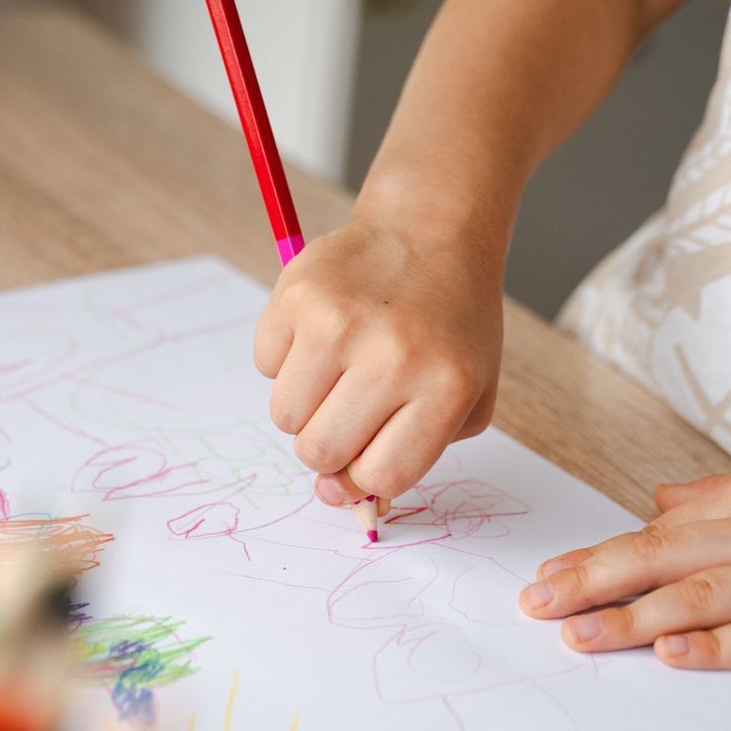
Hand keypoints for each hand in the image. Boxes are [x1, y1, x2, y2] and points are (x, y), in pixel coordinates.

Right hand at [253, 214, 502, 506]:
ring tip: (340, 366)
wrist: (430, 231)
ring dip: (306, 404)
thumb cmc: (448, 329)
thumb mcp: (465, 398)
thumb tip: (338, 498)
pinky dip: (286, 358)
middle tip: (353, 406)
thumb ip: (413, 458)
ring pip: (286, 417)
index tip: (370, 455)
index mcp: (445, 388)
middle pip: (321, 453)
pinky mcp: (296, 294)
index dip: (366, 476)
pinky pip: (265, 366)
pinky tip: (323, 329)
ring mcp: (339, 323)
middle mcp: (392, 356)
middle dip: (330, 443)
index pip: (380, 475)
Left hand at [517, 471, 730, 668]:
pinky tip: (671, 654)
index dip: (595, 557)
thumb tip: (655, 501)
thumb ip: (719, 500)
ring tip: (578, 635)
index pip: (656, 533)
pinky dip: (715, 647)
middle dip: (592, 582)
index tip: (542, 576)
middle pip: (663, 559)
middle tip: (533, 605)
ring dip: (633, 618)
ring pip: (702, 599)